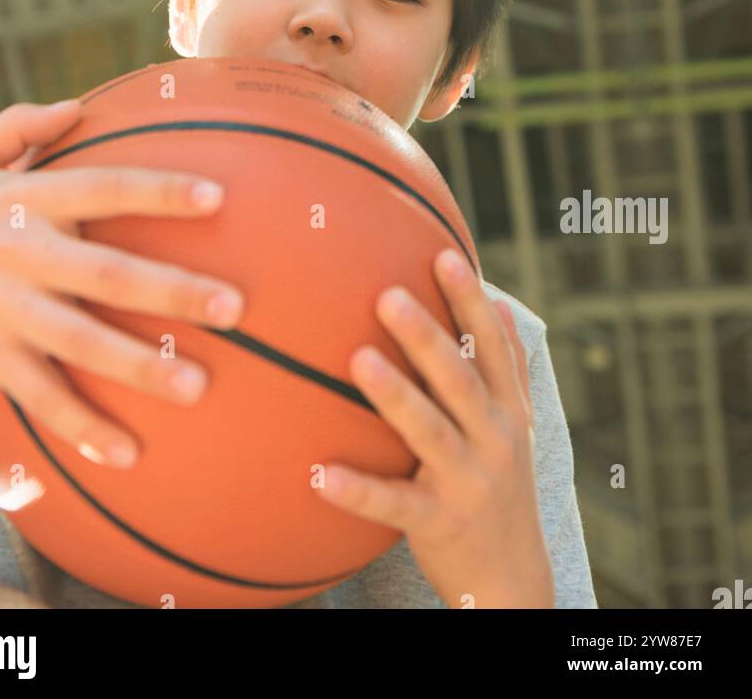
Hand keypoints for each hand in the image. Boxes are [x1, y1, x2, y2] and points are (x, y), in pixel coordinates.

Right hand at [0, 101, 244, 468]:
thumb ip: (20, 126)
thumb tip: (79, 106)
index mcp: (24, 200)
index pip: (102, 188)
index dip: (157, 192)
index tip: (217, 198)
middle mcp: (17, 254)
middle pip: (104, 273)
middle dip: (170, 290)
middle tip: (233, 306)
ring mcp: (4, 312)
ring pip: (79, 343)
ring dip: (139, 368)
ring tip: (199, 387)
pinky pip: (42, 398)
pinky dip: (82, 428)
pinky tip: (128, 453)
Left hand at [317, 247, 553, 607]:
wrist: (514, 579)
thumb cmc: (502, 483)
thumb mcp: (516, 425)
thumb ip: (507, 366)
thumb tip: (501, 302)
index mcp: (508, 410)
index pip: (489, 346)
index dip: (469, 301)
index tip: (446, 256)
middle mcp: (494, 440)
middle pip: (459, 381)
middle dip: (427, 338)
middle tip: (387, 295)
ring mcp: (467, 483)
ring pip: (430, 433)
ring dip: (396, 396)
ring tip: (358, 360)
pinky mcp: (437, 524)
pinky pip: (392, 505)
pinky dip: (358, 490)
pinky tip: (319, 474)